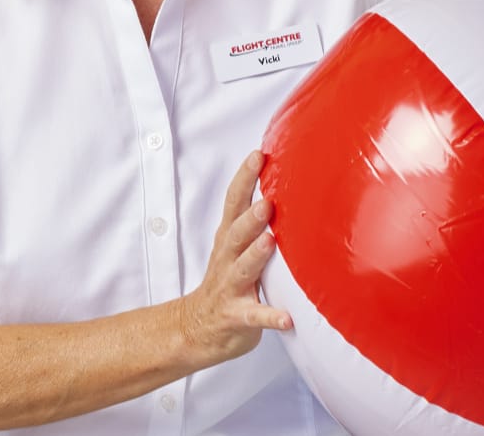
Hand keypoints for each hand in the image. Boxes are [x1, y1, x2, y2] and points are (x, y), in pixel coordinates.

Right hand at [177, 151, 292, 365]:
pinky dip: (270, 317)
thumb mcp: (234, 248)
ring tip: (270, 242)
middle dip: (250, 216)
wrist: (196, 328)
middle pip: (235, 233)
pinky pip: (254, 317)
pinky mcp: (236, 316)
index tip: (258, 154)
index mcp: (228, 240)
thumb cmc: (226, 282)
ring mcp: (230, 287)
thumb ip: (253, 222)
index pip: (233, 203)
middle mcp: (226, 259)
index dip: (244, 179)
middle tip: (266, 201)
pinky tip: (287, 318)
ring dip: (255, 255)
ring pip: (242, 269)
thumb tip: (285, 187)